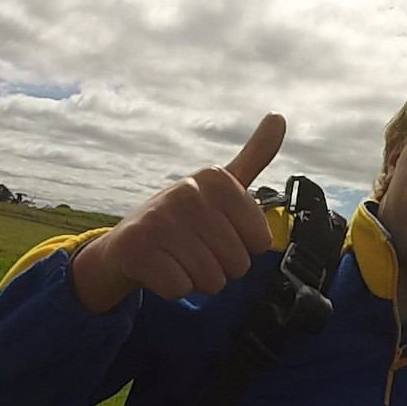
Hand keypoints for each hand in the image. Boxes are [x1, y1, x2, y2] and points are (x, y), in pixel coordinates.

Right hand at [72, 113, 285, 312]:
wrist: (127, 246)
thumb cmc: (185, 219)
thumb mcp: (222, 186)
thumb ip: (254, 157)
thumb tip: (279, 116)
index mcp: (217, 179)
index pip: (261, 242)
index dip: (242, 247)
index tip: (218, 232)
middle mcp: (189, 191)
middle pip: (239, 264)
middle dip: (221, 267)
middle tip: (195, 249)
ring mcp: (160, 218)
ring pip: (212, 281)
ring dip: (198, 280)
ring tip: (179, 258)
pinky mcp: (137, 248)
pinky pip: (181, 289)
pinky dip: (173, 288)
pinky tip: (160, 268)